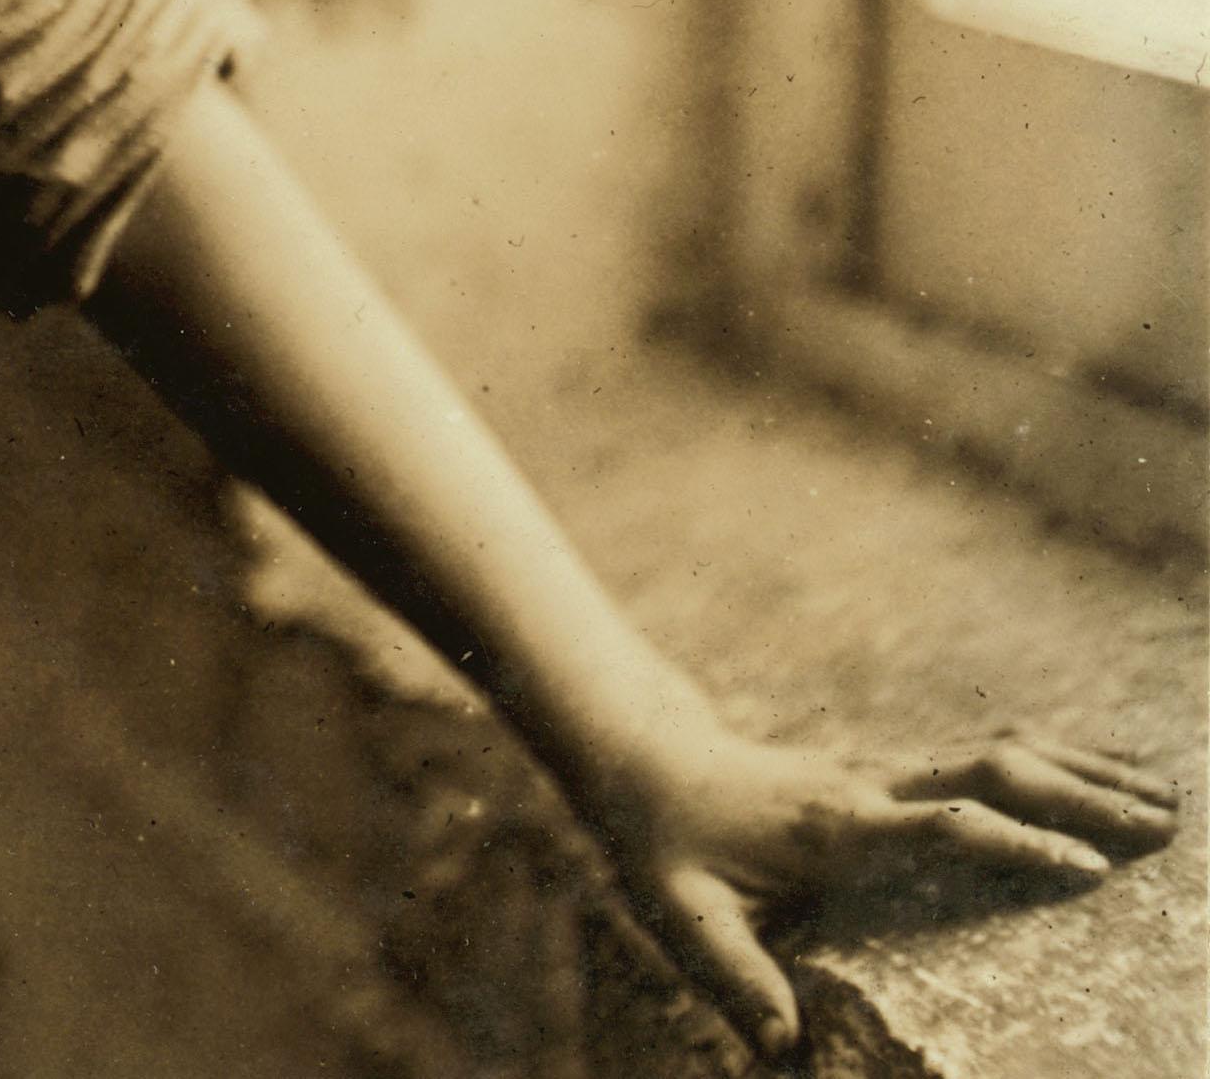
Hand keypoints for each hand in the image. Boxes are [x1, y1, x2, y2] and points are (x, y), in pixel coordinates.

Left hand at [585, 717, 1179, 1057]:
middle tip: (1163, 828)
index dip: (1016, 845)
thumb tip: (782, 1052)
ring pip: (996, 752)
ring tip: (1164, 797)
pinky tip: (1100, 774)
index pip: (943, 825)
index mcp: (835, 827)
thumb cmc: (664, 847)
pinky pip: (981, 756)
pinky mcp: (888, 769)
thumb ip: (735, 979)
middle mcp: (870, 787)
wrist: (644, 763)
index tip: (1090, 870)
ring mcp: (881, 770)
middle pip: (991, 772)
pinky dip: (1050, 761)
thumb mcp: (682, 916)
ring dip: (1081, 769)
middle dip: (1082, 796)